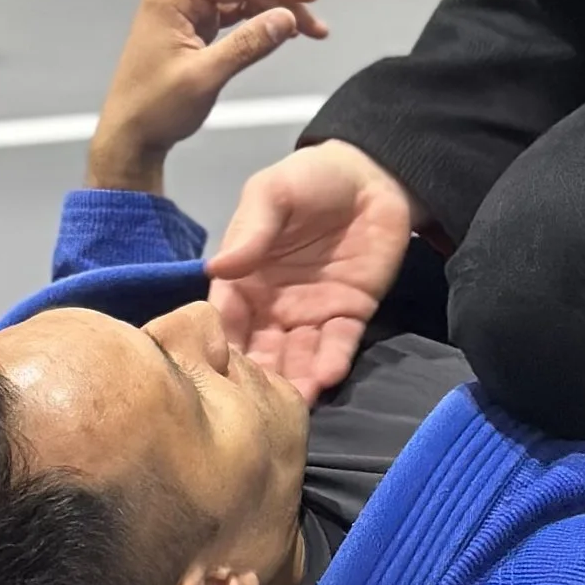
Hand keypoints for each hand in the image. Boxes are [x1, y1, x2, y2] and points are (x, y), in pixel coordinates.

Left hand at [86, 0, 327, 190]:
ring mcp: (184, 7)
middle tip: (313, 22)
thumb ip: (248, 44)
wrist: (130, 134)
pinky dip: (259, 20)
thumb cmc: (153, 107)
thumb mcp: (205, 76)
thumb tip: (286, 19)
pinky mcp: (192, 24)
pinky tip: (280, 32)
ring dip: (274, 9)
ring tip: (307, 30)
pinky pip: (233, 11)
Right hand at [205, 139, 415, 398]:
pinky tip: (325, 379)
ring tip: (290, 404)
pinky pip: (339, 345)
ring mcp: (311, 314)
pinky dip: (331, 362)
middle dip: (257, 379)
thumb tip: (217, 268)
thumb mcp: (272, 193)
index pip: (225, 320)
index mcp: (244, 279)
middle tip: (252, 408)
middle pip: (259, 350)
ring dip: (293, 382)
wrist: (373, 175)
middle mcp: (272, 306)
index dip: (219, 347)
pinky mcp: (351, 315)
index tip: (211, 376)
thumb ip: (250, 230)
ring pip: (297, 357)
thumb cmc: (311, 179)